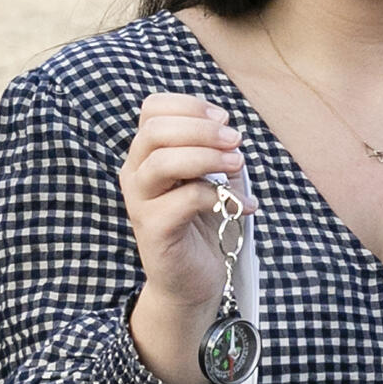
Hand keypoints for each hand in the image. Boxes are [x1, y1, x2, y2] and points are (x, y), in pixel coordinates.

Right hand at [121, 93, 253, 383]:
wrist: (194, 278)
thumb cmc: (204, 220)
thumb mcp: (211, 175)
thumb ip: (213, 147)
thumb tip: (226, 128)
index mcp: (147, 153)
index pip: (152, 108)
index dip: (190, 105)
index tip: (224, 118)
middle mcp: (136, 173)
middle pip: (154, 131)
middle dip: (201, 129)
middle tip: (236, 140)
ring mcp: (140, 202)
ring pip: (162, 161)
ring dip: (208, 157)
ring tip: (240, 165)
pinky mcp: (154, 230)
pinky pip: (183, 200)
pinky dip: (220, 197)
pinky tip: (246, 207)